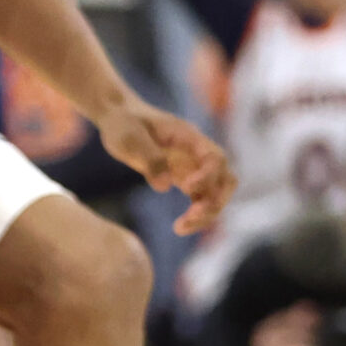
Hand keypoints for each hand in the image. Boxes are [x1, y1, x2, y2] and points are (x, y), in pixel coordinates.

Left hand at [96, 99, 234, 233]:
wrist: (119, 117)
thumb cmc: (123, 122)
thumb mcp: (129, 137)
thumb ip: (149, 159)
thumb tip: (164, 187)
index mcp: (190, 137)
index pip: (215, 158)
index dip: (207, 176)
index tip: (186, 189)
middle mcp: (198, 153)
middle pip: (226, 179)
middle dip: (215, 201)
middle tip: (189, 217)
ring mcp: (194, 166)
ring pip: (216, 194)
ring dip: (206, 214)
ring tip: (180, 228)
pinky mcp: (185, 178)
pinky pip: (201, 200)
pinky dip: (196, 215)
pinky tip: (179, 227)